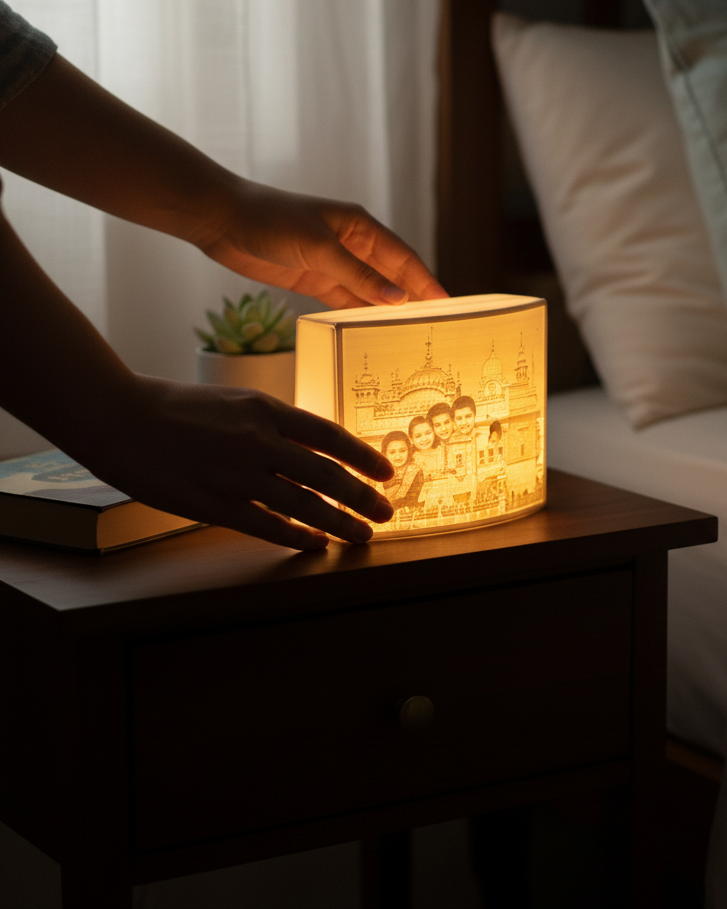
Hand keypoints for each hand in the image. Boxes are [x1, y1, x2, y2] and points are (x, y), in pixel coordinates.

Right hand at [84, 375, 395, 548]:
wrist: (121, 417)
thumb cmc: (178, 408)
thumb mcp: (236, 401)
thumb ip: (274, 424)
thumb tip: (314, 449)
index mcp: (266, 409)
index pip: (330, 436)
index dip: (363, 457)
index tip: (386, 472)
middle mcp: (259, 441)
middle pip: (327, 475)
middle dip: (362, 497)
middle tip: (386, 511)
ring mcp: (238, 475)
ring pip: (304, 505)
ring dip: (339, 523)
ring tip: (362, 535)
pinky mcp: (215, 504)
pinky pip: (268, 526)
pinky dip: (298, 537)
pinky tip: (316, 544)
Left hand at [197, 179, 448, 308]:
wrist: (221, 219)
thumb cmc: (270, 220)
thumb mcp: (318, 249)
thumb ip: (357, 276)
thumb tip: (396, 297)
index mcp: (360, 226)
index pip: (403, 258)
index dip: (426, 281)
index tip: (446, 304)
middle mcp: (352, 244)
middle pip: (390, 276)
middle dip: (412, 299)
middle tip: (434, 326)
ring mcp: (333, 263)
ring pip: (369, 291)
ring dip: (386, 311)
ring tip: (407, 336)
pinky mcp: (314, 279)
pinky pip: (345, 301)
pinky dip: (358, 315)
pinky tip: (371, 332)